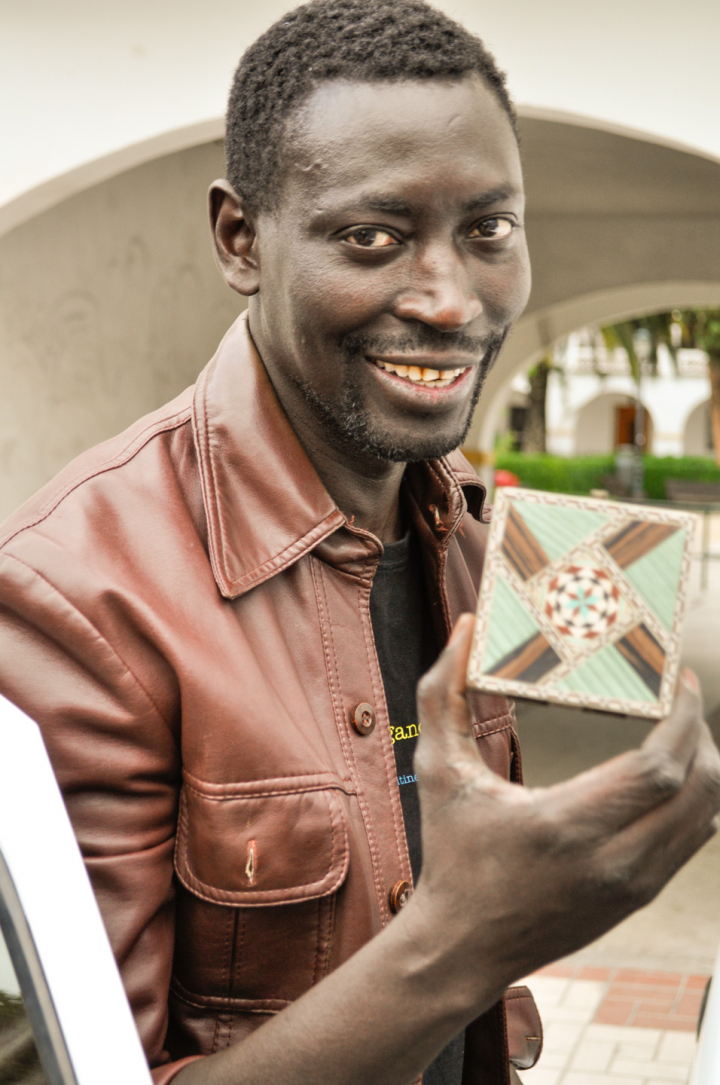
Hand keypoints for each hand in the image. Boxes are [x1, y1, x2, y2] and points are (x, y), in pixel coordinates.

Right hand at [406, 613, 719, 998]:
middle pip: (700, 787)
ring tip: (677, 727)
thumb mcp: (438, 770)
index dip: (683, 717)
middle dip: (700, 731)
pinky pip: (692, 838)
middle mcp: (611, 859)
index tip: (678, 679)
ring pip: (706, 815)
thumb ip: (442, 693)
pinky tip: (668, 770)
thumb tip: (466, 629)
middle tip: (680, 695)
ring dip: (703, 764)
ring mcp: (632, 884)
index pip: (660, 768)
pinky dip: (695, 798)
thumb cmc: (451, 854)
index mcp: (565, 824)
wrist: (464, 946)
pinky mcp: (639, 896)